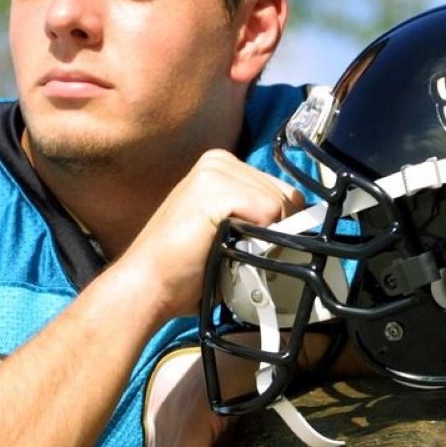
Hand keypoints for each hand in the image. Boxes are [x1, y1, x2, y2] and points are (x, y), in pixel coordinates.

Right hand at [116, 149, 302, 322]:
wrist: (148, 285)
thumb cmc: (184, 269)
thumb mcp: (228, 232)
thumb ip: (257, 221)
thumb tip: (297, 230)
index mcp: (220, 168)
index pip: (280, 191)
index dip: (278, 225)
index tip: (251, 246)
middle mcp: (218, 161)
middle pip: (285, 195)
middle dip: (274, 231)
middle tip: (238, 254)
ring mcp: (215, 170)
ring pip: (279, 204)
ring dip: (263, 237)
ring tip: (228, 251)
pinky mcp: (215, 188)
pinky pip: (269, 211)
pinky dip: (258, 238)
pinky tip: (226, 247)